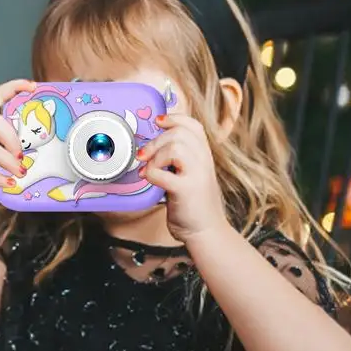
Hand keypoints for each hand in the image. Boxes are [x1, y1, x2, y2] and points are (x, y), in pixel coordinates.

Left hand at [136, 114, 228, 242]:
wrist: (206, 232)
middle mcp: (204, 162)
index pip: (194, 126)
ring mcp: (197, 175)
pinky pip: (162, 173)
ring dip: (154, 156)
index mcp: (205, 156)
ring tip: (147, 168)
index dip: (174, 119)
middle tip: (144, 155)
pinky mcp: (186, 190)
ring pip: (175, 148)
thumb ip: (180, 161)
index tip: (158, 121)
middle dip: (156, 141)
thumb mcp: (192, 175)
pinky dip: (150, 173)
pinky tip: (148, 179)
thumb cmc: (194, 204)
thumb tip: (155, 146)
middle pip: (179, 134)